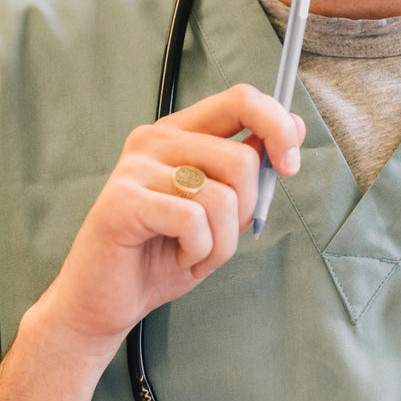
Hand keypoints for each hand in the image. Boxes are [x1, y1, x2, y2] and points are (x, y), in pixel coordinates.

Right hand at [36, 84, 305, 354]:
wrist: (106, 300)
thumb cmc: (162, 255)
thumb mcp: (219, 209)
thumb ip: (248, 168)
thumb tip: (294, 127)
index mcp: (180, 132)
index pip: (241, 99)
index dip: (278, 128)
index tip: (289, 167)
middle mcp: (156, 140)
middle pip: (241, 159)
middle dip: (245, 212)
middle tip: (218, 239)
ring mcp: (136, 166)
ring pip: (221, 197)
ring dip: (221, 243)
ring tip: (195, 255)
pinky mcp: (124, 199)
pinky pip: (193, 222)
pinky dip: (199, 252)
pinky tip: (179, 258)